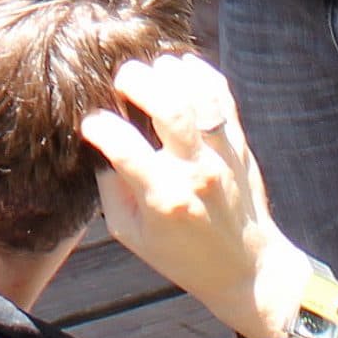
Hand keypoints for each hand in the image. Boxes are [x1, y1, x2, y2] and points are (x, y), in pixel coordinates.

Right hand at [81, 52, 303, 337]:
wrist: (246, 268)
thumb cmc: (181, 254)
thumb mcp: (131, 234)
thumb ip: (110, 189)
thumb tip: (98, 145)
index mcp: (164, 199)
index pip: (124, 148)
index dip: (99, 126)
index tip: (91, 124)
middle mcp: (196, 172)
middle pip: (170, 108)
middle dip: (138, 81)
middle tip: (122, 79)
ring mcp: (222, 155)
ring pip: (199, 95)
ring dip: (170, 73)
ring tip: (152, 72)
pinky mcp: (239, 144)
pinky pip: (223, 96)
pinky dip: (202, 74)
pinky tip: (181, 69)